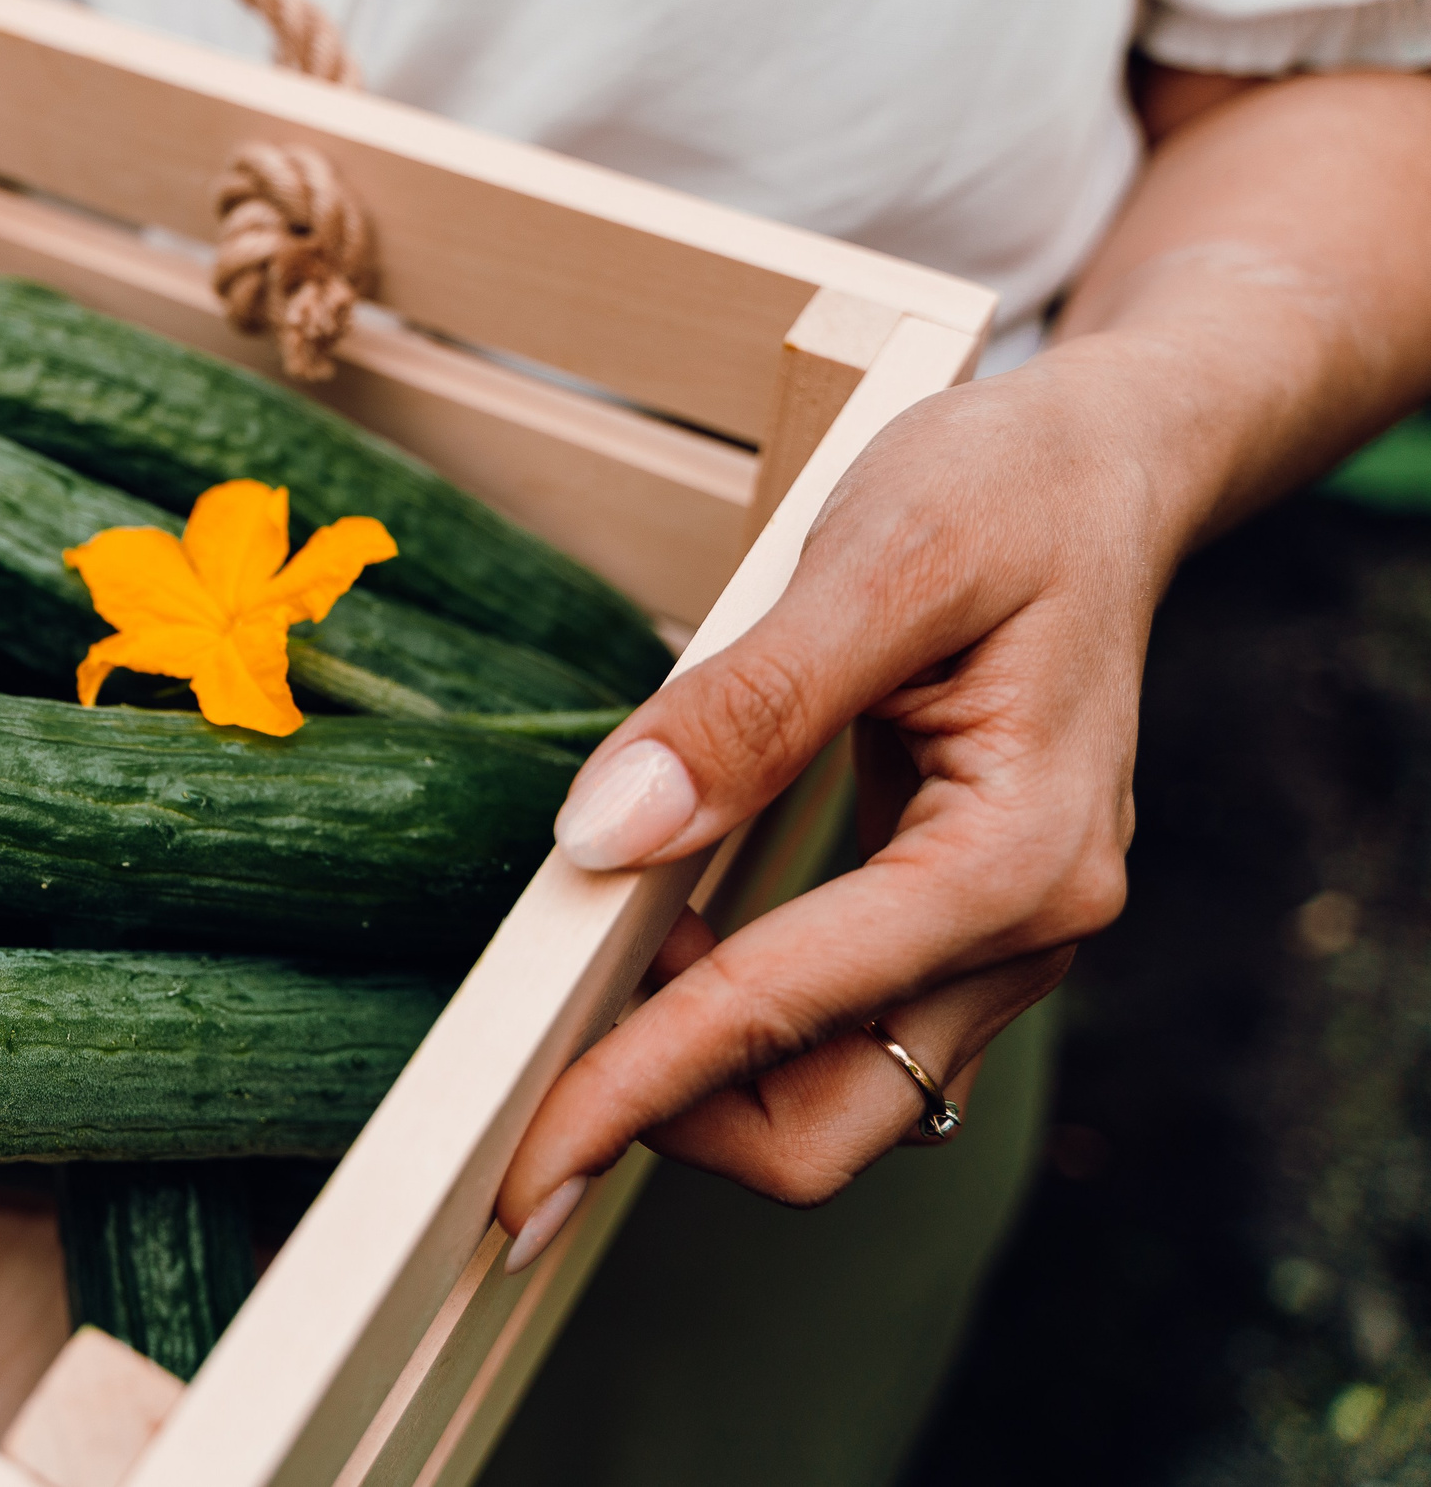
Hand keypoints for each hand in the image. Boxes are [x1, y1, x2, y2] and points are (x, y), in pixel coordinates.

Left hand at [497, 344, 1163, 1253]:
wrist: (1101, 470)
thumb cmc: (1004, 492)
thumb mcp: (877, 560)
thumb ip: (747, 704)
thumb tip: (609, 833)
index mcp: (1020, 858)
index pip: (791, 1013)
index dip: (639, 1087)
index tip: (527, 1159)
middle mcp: (1031, 930)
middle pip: (831, 1124)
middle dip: (677, 1122)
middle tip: (531, 1069)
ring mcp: (1004, 942)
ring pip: (839, 1097)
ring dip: (706, 1077)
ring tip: (590, 982)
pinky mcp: (963, 927)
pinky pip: (846, 1033)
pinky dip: (746, 1026)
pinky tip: (666, 949)